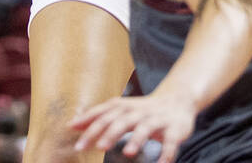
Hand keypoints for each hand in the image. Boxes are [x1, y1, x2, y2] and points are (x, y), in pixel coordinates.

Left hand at [72, 90, 196, 162]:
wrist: (178, 99)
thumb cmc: (144, 110)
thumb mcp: (122, 110)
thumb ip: (99, 117)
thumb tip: (73, 125)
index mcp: (126, 107)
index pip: (105, 114)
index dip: (92, 125)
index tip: (77, 140)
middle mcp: (140, 111)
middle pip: (123, 119)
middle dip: (111, 132)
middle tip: (99, 147)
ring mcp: (158, 119)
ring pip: (146, 127)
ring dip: (138, 139)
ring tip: (128, 152)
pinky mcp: (174, 129)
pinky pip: (171, 141)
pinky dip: (167, 152)